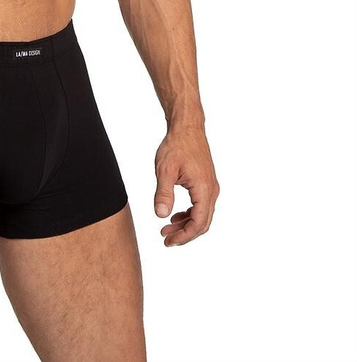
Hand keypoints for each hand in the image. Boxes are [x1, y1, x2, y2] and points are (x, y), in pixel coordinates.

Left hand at [153, 124, 218, 246]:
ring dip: (185, 225)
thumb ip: (163, 193)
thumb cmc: (176, 145)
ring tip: (167, 230)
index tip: (169, 242)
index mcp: (203, 189)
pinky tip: (175, 216)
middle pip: (202, 222)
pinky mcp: (206, 183)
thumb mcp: (165, 170)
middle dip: (184, 234)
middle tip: (166, 240)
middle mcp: (211, 190)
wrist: (187, 128)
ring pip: (202, 215)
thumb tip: (160, 215)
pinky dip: (189, 214)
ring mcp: (210, 187)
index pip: (198, 222)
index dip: (185, 236)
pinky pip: (200, 206)